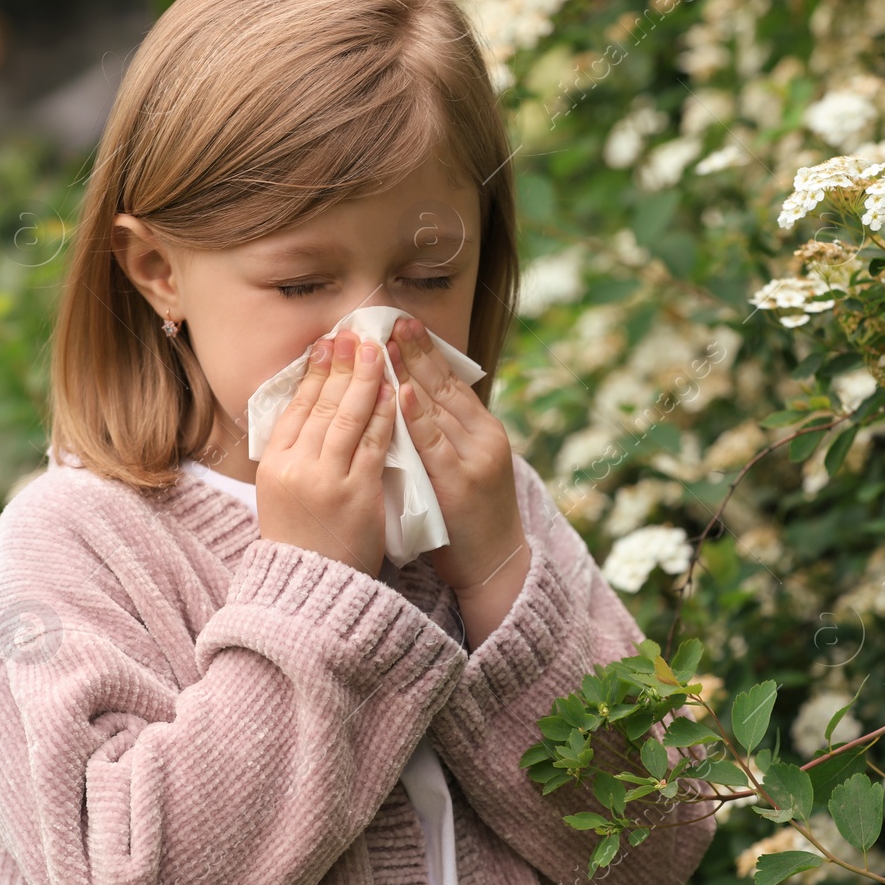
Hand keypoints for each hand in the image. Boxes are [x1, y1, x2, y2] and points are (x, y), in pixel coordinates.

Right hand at [255, 329, 396, 577]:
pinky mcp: (357, 491)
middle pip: (319, 404)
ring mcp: (326, 479)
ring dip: (363, 378)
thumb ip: (294, 456)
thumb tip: (306, 411)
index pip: (293, 408)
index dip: (311, 373)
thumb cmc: (303, 542)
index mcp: (273, 466)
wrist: (313, 590)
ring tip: (375, 350)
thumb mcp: (282, 496)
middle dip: (339, 365)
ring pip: (346, 416)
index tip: (325, 345)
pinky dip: (384, 413)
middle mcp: (295, 468)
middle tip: (353, 334)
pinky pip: (374, 442)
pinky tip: (394, 390)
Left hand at [386, 316, 530, 636]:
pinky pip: (434, 443)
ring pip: (439, 407)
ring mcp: (474, 459)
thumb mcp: (464, 468)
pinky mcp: (460, 483)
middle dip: (416, 350)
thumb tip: (405, 402)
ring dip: (412, 371)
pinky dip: (417, 416)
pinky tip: (401, 392)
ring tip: (387, 341)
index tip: (402, 323)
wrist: (497, 567)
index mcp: (484, 431)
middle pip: (445, 386)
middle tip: (390, 317)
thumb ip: (442, 437)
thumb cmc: (471, 520)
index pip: (451, 382)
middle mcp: (483, 438)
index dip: (427, 351)